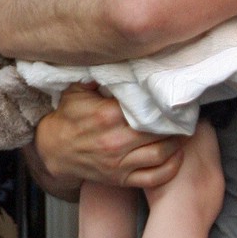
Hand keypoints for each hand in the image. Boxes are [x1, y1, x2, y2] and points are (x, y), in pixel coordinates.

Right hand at [29, 83, 183, 196]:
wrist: (53, 150)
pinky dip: (171, 168)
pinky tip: (176, 155)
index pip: (147, 107)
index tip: (174, 97)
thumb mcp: (77, 90)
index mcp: (107, 115)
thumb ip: (99, 76)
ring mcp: (119, 163)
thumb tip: (119, 57)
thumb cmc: (69, 117)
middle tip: (183, 113)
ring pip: (161, 154)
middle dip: (174, 122)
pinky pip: (154, 178)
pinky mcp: (121, 179)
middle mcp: (116, 141)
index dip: (164, 102)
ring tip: (182, 131)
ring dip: (177, 143)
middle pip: (159, 130)